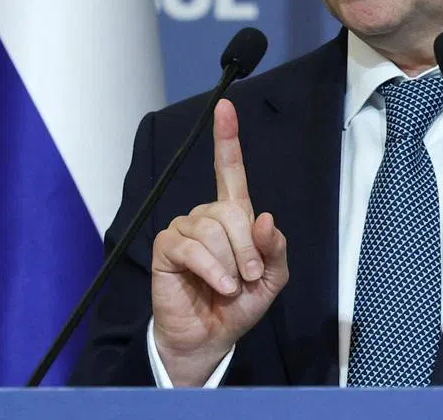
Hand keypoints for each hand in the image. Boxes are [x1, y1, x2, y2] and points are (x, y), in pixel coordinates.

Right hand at [150, 99, 288, 385]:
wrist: (212, 336)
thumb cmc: (240, 304)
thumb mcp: (272, 278)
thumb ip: (275, 249)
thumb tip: (265, 217)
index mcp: (233, 215)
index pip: (229, 169)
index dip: (227, 137)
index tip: (225, 106)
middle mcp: (207, 215)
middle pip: (231, 210)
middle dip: (248, 247)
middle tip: (250, 277)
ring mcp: (185, 229)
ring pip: (213, 228)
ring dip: (232, 263)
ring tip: (232, 285)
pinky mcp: (167, 248)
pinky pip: (193, 247)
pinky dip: (213, 269)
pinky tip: (219, 285)